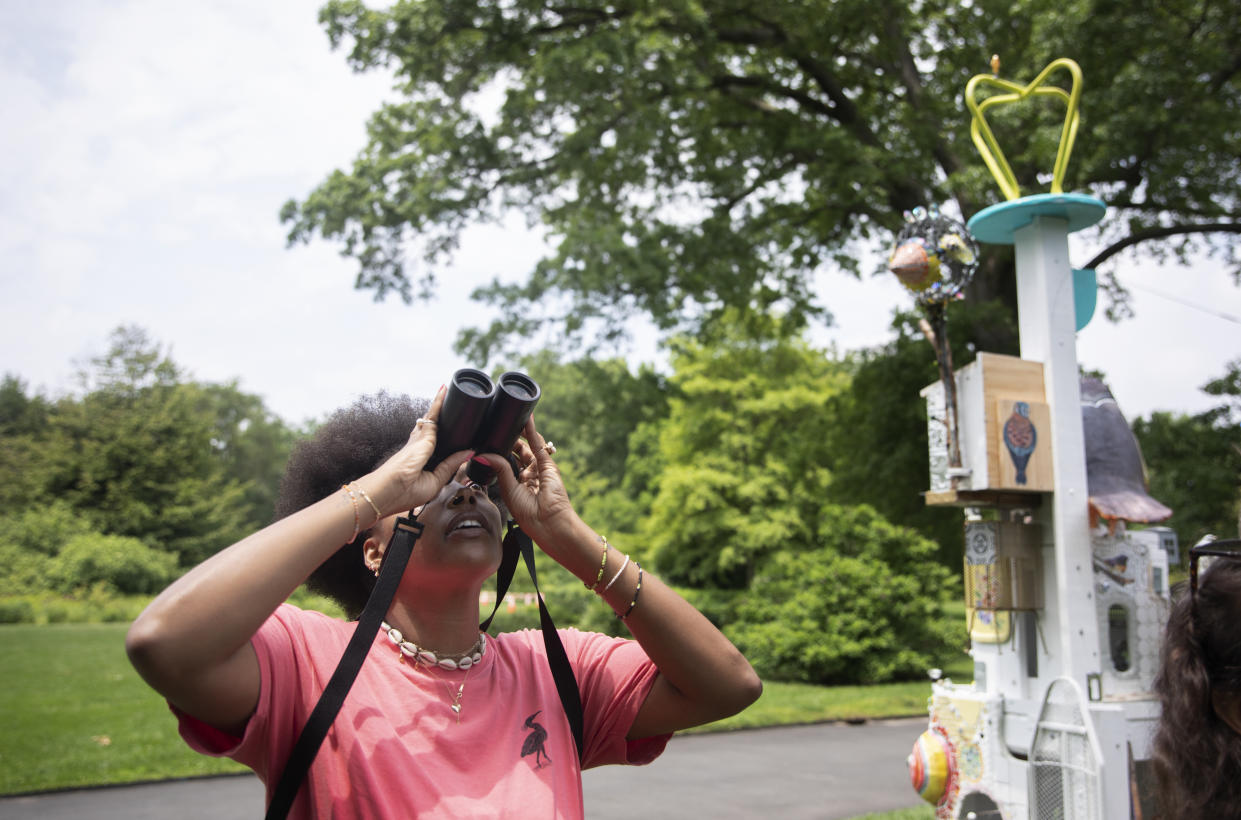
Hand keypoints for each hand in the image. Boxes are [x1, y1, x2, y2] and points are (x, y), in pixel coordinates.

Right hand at [367, 386, 472, 515]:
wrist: (385, 491)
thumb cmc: (404, 492)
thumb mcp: (435, 482)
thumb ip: (450, 466)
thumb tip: (468, 452)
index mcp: (422, 460)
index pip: (436, 445)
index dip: (445, 439)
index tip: (454, 434)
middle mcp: (418, 447)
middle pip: (432, 428)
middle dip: (439, 416)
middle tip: (449, 402)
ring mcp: (418, 439)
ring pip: (432, 418)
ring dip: (439, 405)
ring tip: (445, 391)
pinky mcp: (421, 435)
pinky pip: (433, 416)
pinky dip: (438, 403)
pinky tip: (443, 391)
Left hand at [486, 416, 579, 550]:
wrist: (548, 522)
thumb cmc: (529, 514)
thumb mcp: (509, 489)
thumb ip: (500, 468)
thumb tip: (483, 454)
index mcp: (517, 484)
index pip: (507, 462)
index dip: (500, 451)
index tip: (488, 440)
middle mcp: (529, 475)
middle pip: (517, 452)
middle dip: (508, 441)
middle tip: (496, 429)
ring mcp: (539, 468)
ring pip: (528, 446)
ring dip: (519, 432)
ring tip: (509, 419)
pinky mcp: (547, 464)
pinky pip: (537, 444)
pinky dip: (531, 431)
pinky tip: (526, 419)